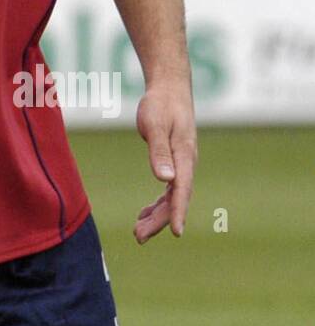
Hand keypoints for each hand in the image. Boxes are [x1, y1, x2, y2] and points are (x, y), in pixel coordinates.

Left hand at [134, 81, 196, 242]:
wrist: (170, 89)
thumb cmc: (162, 105)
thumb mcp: (156, 125)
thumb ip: (159, 152)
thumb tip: (165, 180)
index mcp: (185, 156)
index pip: (182, 190)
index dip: (179, 212)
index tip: (177, 233)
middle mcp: (187, 164)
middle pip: (175, 199)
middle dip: (159, 220)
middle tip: (139, 237)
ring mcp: (182, 164)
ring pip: (172, 197)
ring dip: (157, 216)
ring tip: (138, 232)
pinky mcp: (175, 162)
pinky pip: (169, 190)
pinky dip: (157, 204)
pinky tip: (144, 214)